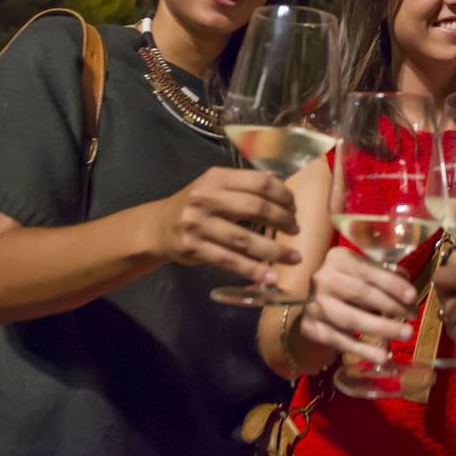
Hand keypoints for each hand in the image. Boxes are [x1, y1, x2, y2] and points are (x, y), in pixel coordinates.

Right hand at [152, 166, 300, 282]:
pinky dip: (252, 270)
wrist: (158, 226)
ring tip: (294, 258)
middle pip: (256, 208)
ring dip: (274, 250)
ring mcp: (198, 224)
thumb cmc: (197, 205)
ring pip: (244, 239)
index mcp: (217, 178)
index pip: (259, 182)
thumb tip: (280, 178)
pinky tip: (270, 277)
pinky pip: (229, 260)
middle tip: (296, 230)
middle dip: (283, 220)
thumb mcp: (216, 185)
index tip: (294, 207)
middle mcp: (207, 198)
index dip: (283, 195)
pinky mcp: (193, 248)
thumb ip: (245, 183)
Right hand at [299, 247, 417, 364]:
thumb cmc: (347, 284)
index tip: (412, 296)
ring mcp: (314, 305)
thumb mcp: (363, 272)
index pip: (368, 270)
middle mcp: (322, 279)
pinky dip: (363, 350)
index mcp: (338, 259)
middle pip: (360, 293)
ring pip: (350, 319)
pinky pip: (340, 341)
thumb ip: (385, 275)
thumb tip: (406, 284)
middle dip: (391, 306)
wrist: (313, 302)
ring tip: (404, 334)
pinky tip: (382, 357)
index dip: (391, 283)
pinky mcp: (311, 328)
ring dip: (381, 327)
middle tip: (413, 316)